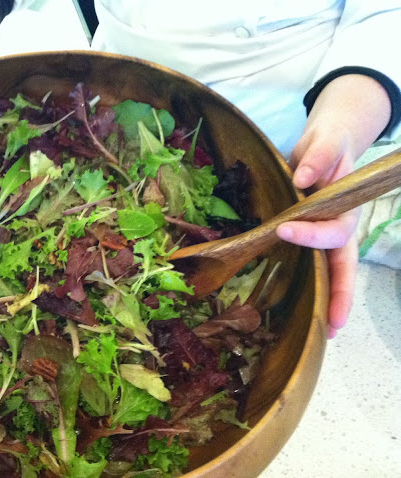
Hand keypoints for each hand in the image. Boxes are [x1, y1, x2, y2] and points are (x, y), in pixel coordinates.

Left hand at [277, 121, 359, 337]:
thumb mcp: (325, 142)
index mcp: (345, 209)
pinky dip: (312, 288)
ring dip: (331, 301)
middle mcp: (340, 229)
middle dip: (340, 295)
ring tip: (326, 331)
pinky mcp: (310, 238)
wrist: (326, 146)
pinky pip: (313, 265)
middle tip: (333, 325)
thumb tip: (303, 179)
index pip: (334, 230)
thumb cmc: (328, 145)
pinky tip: (305, 311)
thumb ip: (318, 157)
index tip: (284, 229)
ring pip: (333, 272)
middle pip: (344, 266)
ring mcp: (327, 237)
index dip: (312, 234)